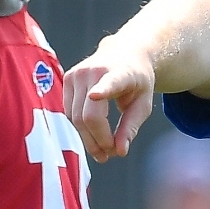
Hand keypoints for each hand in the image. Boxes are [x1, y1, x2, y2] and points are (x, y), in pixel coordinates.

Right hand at [65, 35, 155, 161]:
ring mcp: (76, 74)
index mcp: (119, 74)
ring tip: (104, 148)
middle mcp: (94, 71)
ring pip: (75, 118)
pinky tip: (94, 133)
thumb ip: (131, 127)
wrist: (124, 53)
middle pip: (89, 116)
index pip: (110, 83)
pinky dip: (81, 128)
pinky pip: (70, 113)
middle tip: (110, 155)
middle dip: (98, 141)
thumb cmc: (137, 81)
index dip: (102, 90)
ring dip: (88, 138)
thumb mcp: (143, 104)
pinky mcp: (66, 79)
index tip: (96, 95)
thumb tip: (119, 152)